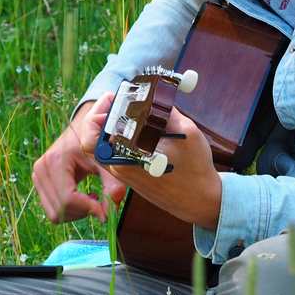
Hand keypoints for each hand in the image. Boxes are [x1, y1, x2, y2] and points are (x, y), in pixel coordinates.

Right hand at [32, 100, 126, 223]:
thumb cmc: (97, 142)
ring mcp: (37, 176)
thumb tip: (110, 213)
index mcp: (56, 160)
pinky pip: (52, 209)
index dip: (88, 209)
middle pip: (60, 210)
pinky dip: (70, 209)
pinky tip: (83, 196)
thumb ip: (112, 184)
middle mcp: (41, 169)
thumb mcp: (107, 160)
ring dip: (77, 212)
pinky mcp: (39, 182)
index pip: (68, 199)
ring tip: (92, 197)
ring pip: (55, 214)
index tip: (106, 212)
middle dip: (83, 212)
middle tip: (101, 203)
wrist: (84, 127)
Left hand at [80, 94, 221, 229]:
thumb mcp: (186, 131)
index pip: (97, 130)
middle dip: (101, 117)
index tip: (114, 96)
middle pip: (94, 139)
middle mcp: (121, 167)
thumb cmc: (195, 168)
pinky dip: (119, 139)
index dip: (101, 109)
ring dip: (110, 128)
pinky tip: (137, 128)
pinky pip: (116, 155)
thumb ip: (164, 110)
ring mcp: (125, 175)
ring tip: (126, 111)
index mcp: (128, 156)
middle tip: (115, 101)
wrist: (200, 201)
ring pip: (103, 148)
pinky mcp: (132, 178)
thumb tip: (151, 93)